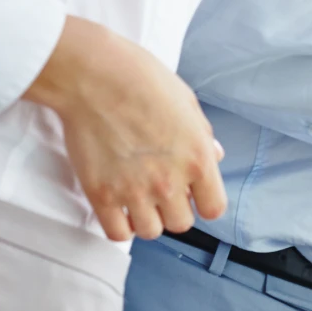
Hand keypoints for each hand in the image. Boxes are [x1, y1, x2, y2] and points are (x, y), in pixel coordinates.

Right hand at [23, 16, 226, 242]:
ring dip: (147, 218)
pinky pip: (117, 234)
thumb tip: (216, 156)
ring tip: (138, 196)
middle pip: (182, 223)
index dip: (204, 201)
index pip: (214, 208)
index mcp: (197, 158)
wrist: (95, 76)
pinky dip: (120, 225)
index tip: (193, 192)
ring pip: (151, 232)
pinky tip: (119, 205)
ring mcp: (135, 191)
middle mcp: (170, 181)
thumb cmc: (142, 81)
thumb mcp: (187, 103)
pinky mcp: (101, 195)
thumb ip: (203, 136)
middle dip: (174, 208)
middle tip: (161, 189)